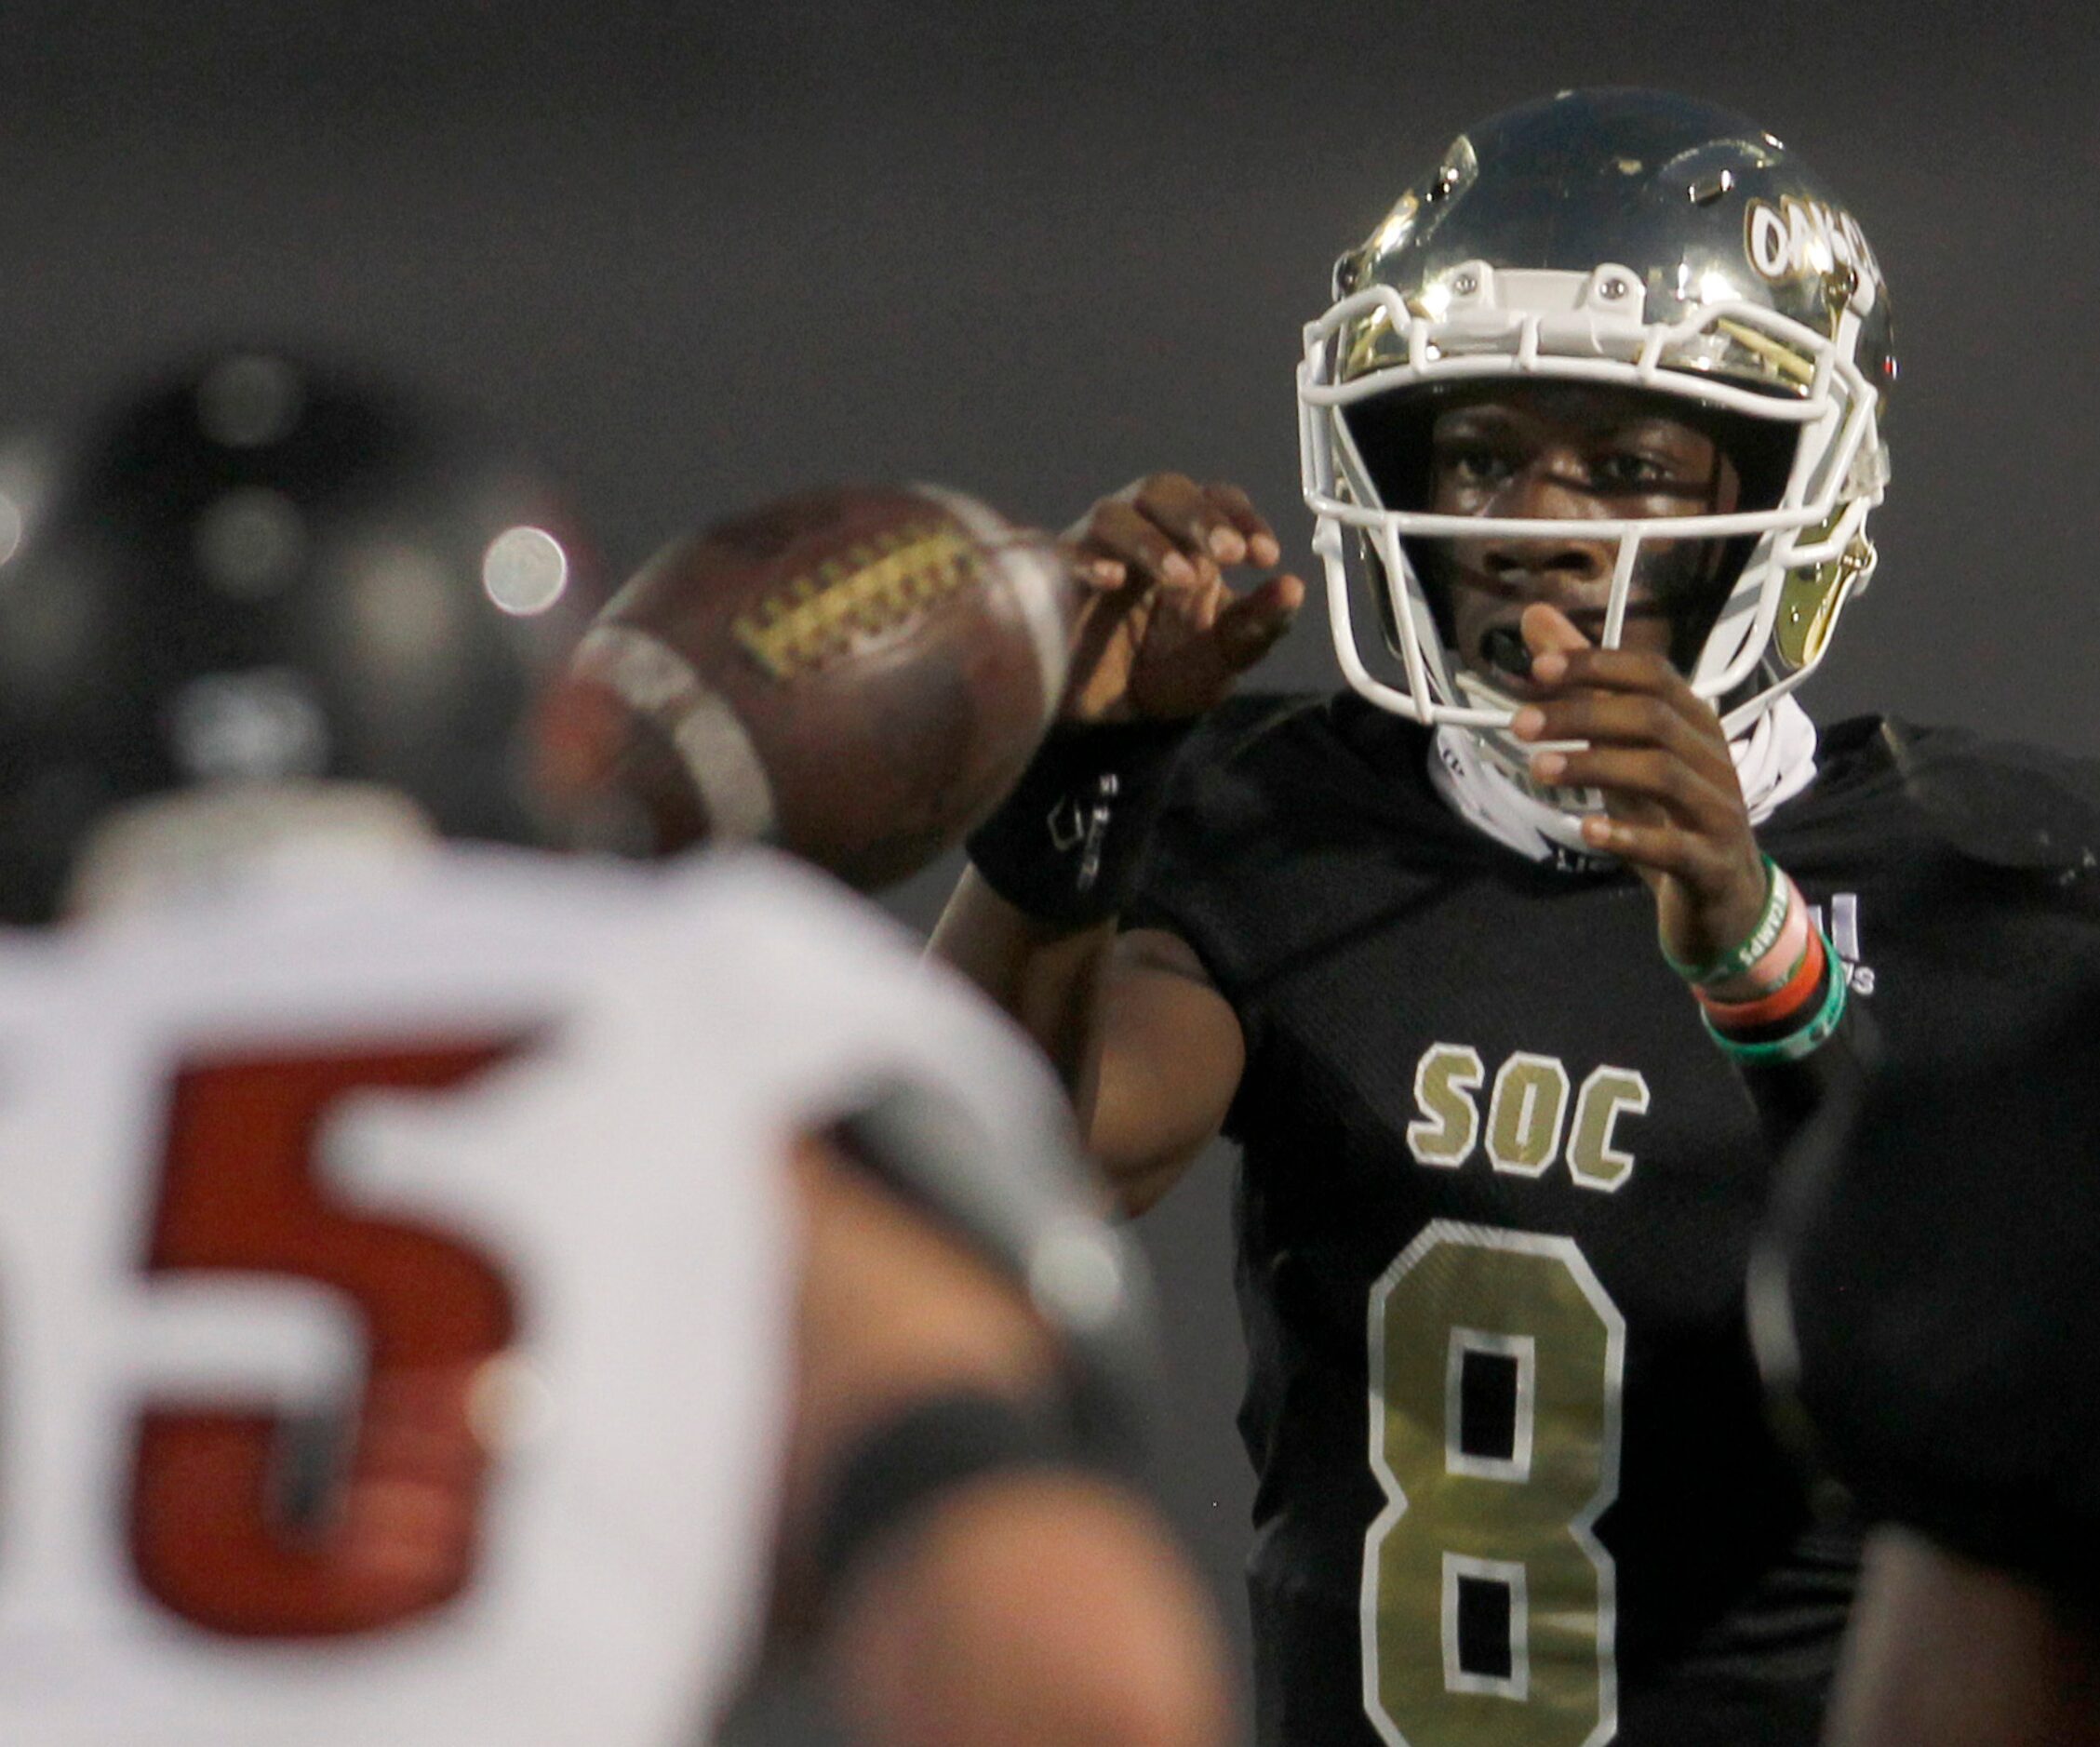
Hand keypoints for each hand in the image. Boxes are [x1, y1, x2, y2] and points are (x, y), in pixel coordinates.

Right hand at [1060, 474, 1304, 722]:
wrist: (1108, 722)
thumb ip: (1256, 627)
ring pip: (1114, 514)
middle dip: (1200, 516)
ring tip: (1181, 578)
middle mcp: (1142, 535)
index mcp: (1188, 543)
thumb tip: (1293, 588)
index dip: (1241, 517)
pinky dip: (1088, 560)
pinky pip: (1064, 554)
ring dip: (1152, 540)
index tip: (1264, 557)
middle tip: (1230, 554)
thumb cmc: (1164, 677)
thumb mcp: (1222, 659)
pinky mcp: (1054, 582)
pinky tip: (1112, 581)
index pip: (1216, 500)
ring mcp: (1096, 553)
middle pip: (1163, 490)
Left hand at [1511, 603, 1766, 969]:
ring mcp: (1719, 811)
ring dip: (1596, 766)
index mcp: (1694, 723)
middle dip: (1584, 715)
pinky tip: (1587, 832)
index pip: (1653, 675)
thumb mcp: (1621, 750)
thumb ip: (1583, 688)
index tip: (1539, 668)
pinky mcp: (1714, 863)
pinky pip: (1677, 846)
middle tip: (1521, 725)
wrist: (1724, 900)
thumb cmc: (1667, 815)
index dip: (1599, 665)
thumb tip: (1535, 618)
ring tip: (1540, 770)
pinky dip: (1631, 837)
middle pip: (1653, 718)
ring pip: (1664, 773)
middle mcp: (1712, 758)